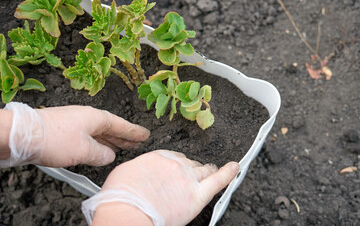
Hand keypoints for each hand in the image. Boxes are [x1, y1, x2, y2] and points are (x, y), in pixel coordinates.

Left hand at [0, 102, 149, 166]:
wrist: (25, 135)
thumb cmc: (56, 140)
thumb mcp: (84, 151)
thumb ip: (101, 154)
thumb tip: (109, 155)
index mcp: (96, 118)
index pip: (121, 125)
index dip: (134, 132)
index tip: (145, 134)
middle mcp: (88, 118)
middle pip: (111, 128)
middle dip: (125, 136)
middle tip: (137, 142)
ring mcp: (76, 123)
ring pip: (100, 133)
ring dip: (112, 140)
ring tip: (124, 147)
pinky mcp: (66, 131)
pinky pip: (90, 137)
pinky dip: (98, 143)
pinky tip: (101, 150)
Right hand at [82, 150, 239, 225]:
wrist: (127, 212)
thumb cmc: (121, 197)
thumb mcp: (125, 174)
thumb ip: (140, 170)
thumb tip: (142, 173)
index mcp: (158, 158)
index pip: (174, 157)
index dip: (178, 164)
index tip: (178, 168)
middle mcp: (175, 164)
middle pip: (190, 163)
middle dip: (192, 167)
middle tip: (192, 173)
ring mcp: (188, 178)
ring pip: (203, 170)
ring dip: (208, 170)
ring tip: (213, 170)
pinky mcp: (197, 195)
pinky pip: (217, 181)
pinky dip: (228, 173)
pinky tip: (235, 168)